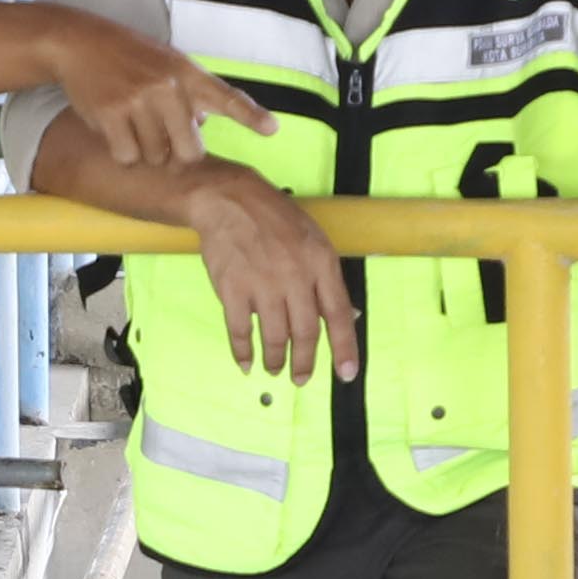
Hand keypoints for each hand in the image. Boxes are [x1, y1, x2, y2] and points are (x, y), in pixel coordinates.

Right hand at [42, 17, 271, 180]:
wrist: (79, 43)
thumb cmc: (128, 57)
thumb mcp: (166, 65)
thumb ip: (189, 95)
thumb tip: (201, 128)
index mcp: (187, 73)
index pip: (226, 97)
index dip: (250, 115)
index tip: (271, 129)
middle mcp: (168, 86)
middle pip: (189, 152)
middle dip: (178, 156)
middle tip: (163, 143)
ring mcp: (140, 100)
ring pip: (155, 156)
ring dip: (145, 152)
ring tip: (132, 126)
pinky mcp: (112, 114)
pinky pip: (128, 156)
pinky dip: (122, 152)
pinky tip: (114, 129)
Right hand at [180, 166, 353, 387]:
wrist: (230, 200)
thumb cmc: (275, 219)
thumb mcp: (314, 240)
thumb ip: (327, 279)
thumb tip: (347, 315)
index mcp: (320, 263)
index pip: (338, 314)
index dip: (344, 348)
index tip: (347, 373)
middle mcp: (295, 277)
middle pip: (305, 333)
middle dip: (305, 363)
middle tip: (301, 379)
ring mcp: (262, 285)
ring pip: (274, 336)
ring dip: (276, 360)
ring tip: (274, 369)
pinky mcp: (233, 289)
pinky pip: (240, 331)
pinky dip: (243, 352)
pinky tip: (246, 363)